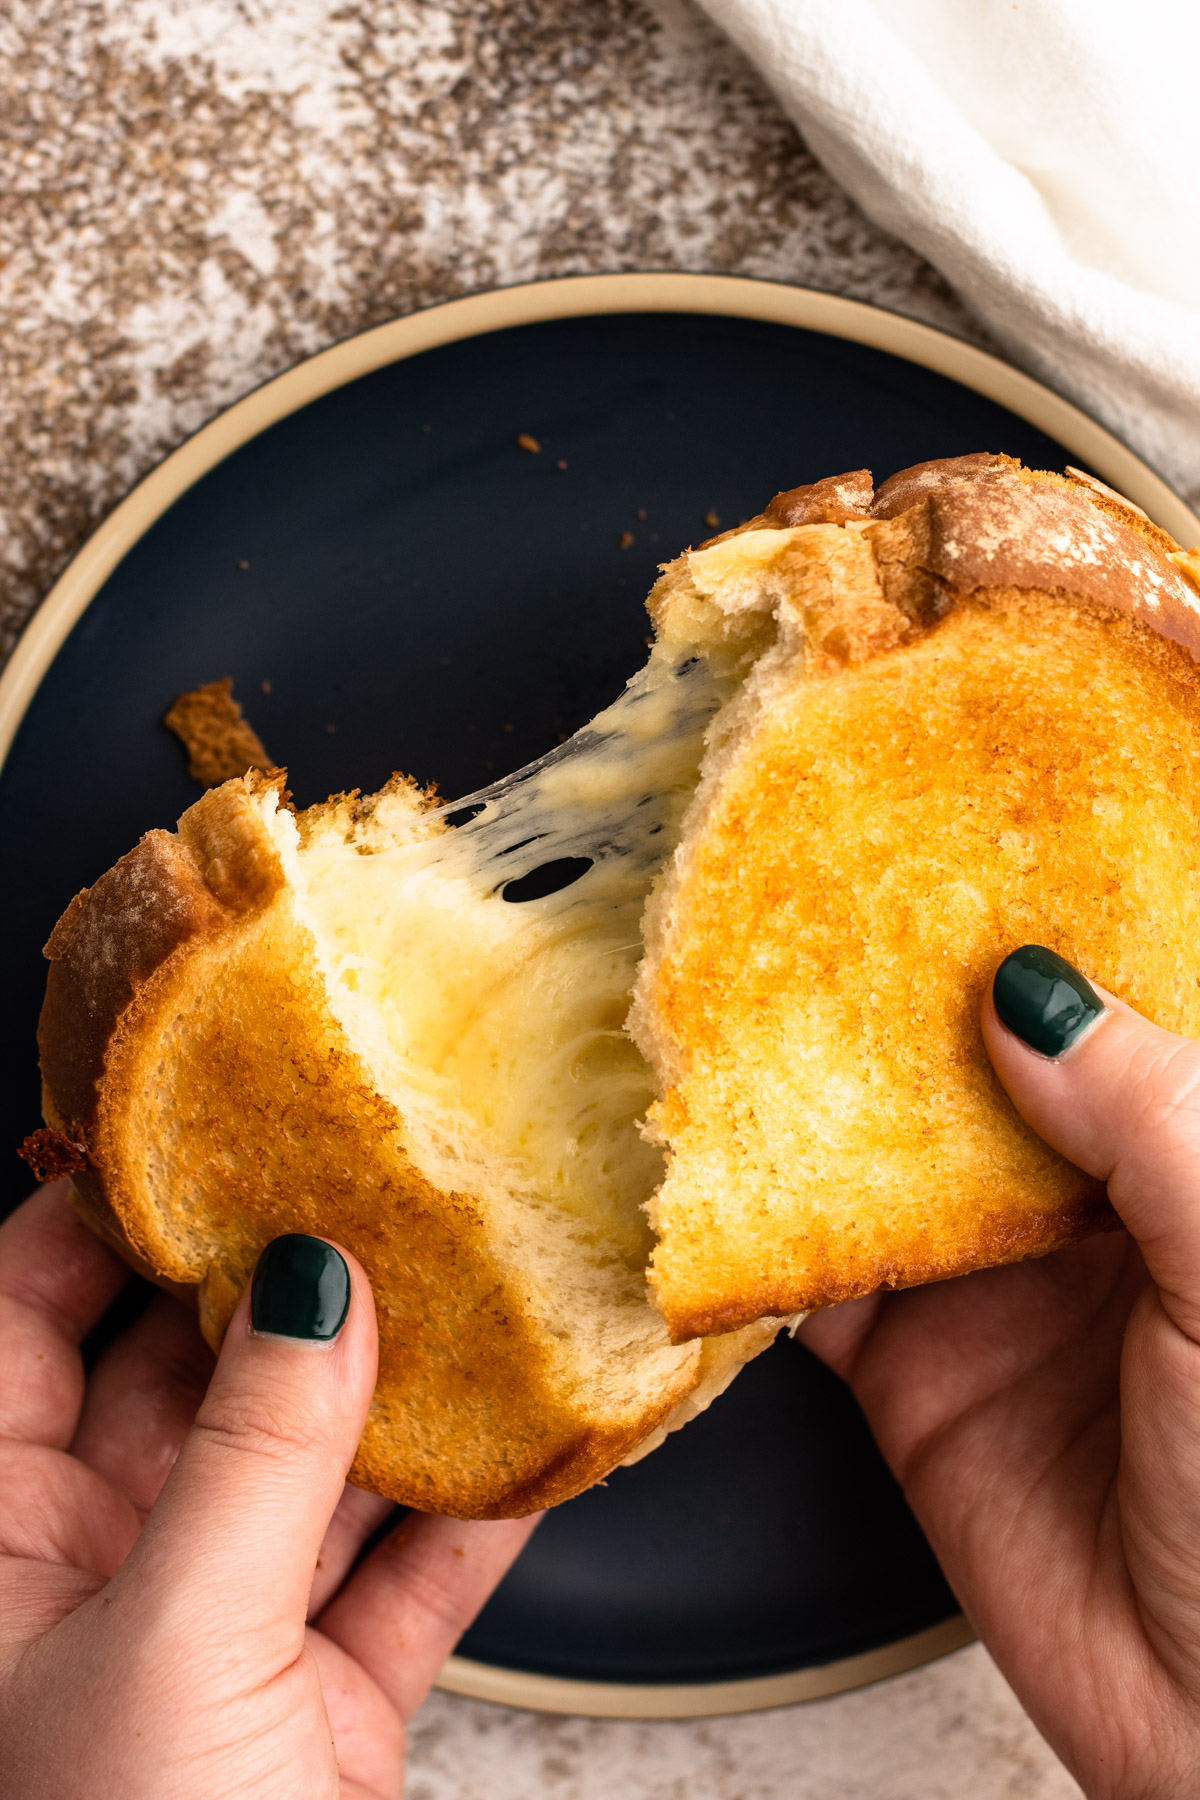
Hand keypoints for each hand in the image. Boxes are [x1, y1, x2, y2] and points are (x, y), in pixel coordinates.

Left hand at [0, 1187, 537, 1797]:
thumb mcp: (176, 1648)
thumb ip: (254, 1456)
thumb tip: (314, 1289)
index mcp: (4, 1556)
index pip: (25, 1335)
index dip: (95, 1231)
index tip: (191, 1140)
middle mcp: (105, 1583)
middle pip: (189, 1387)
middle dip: (278, 1293)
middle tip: (358, 1195)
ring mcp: (224, 1644)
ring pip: (312, 1475)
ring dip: (395, 1396)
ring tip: (466, 1290)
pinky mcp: (328, 1707)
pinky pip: (407, 1577)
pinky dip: (472, 1515)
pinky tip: (524, 1440)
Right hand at [798, 948, 1199, 1797]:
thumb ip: (1153, 1122)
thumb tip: (1032, 992)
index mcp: (1189, 1163)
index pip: (1107, 1016)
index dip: (1049, 928)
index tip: (970, 840)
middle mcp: (1085, 1209)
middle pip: (972, 1071)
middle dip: (900, 998)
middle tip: (819, 903)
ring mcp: (988, 1288)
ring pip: (878, 1160)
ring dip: (812, 1102)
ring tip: (742, 1009)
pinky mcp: (905, 1372)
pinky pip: (809, 1283)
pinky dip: (752, 1237)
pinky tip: (714, 1176)